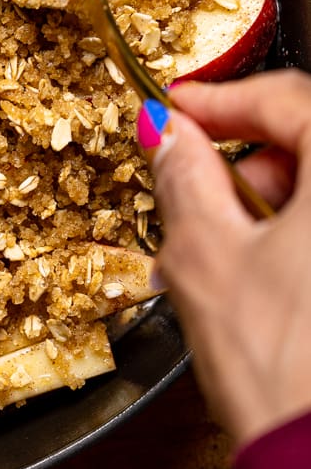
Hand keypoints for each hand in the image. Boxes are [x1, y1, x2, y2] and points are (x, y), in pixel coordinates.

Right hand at [139, 71, 310, 446]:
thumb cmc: (279, 370)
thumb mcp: (205, 257)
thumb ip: (185, 177)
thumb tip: (170, 134)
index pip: (290, 98)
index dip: (223, 99)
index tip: (179, 111)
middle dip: (254, 160)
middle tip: (202, 189)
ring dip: (281, 203)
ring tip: (229, 253)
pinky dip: (304, 241)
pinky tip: (269, 282)